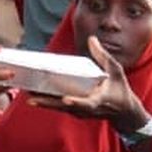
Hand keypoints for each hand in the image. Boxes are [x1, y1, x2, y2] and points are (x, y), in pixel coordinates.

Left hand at [28, 36, 146, 134]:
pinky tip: (34, 94)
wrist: (123, 112)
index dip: (77, 102)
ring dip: (44, 103)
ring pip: (59, 108)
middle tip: (31, 97)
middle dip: (48, 103)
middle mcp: (87, 109)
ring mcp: (80, 112)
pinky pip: (59, 107)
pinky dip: (47, 102)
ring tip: (27, 94)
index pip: (87, 103)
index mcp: (99, 100)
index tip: (66, 99)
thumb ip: (102, 55)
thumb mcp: (116, 70)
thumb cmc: (119, 89)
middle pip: (65, 107)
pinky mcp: (75, 112)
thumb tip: (91, 39)